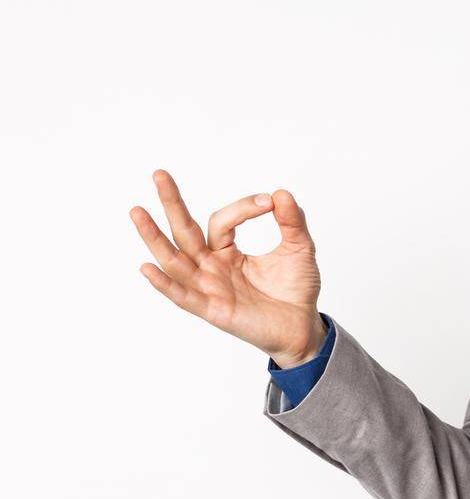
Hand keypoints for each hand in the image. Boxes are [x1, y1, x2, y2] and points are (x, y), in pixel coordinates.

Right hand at [130, 168, 323, 367]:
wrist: (303, 325)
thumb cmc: (296, 288)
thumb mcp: (299, 248)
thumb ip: (292, 221)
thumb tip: (281, 192)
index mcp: (227, 251)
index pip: (221, 222)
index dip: (242, 208)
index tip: (268, 202)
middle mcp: (211, 267)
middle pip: (184, 232)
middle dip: (171, 204)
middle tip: (159, 174)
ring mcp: (208, 288)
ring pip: (175, 260)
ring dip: (154, 237)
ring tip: (137, 212)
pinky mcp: (212, 310)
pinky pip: (183, 296)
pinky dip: (164, 283)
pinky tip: (147, 267)